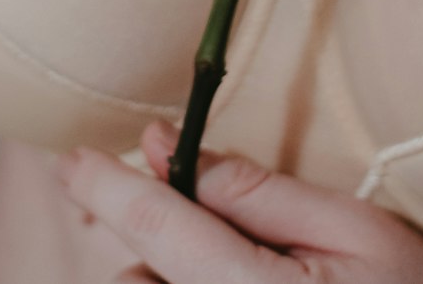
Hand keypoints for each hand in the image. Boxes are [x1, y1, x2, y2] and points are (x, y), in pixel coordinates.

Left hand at [53, 120, 422, 283]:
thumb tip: (172, 151)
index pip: (154, 224)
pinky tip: (227, 275)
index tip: (70, 157)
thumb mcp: (352, 227)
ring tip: (237, 256)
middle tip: (181, 190)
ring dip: (164, 269)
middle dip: (146, 233)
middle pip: (138, 275)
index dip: (105, 184)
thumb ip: (256, 191)